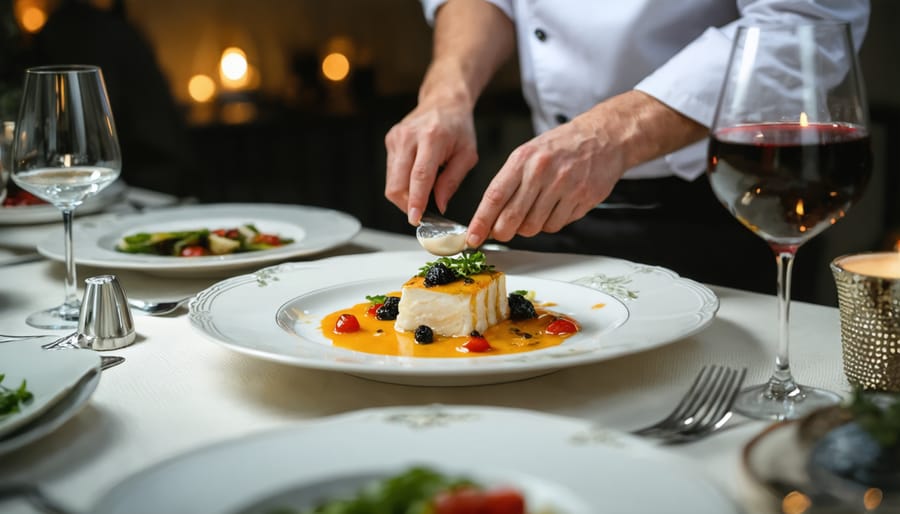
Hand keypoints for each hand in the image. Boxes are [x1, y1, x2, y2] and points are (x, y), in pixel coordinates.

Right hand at [384, 99, 477, 225]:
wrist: (443, 102)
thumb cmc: (458, 127)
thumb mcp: (467, 155)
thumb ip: (452, 182)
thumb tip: (440, 205)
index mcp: (432, 138)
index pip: (419, 176)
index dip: (416, 200)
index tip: (416, 218)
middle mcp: (409, 137)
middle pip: (398, 183)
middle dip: (407, 205)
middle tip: (421, 213)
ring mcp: (396, 138)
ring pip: (391, 182)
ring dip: (404, 196)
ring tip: (422, 195)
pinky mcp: (390, 141)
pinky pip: (392, 173)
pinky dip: (403, 183)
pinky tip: (416, 179)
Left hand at [464, 114, 625, 246]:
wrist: (603, 137)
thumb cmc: (561, 146)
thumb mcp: (528, 154)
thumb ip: (509, 183)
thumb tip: (490, 216)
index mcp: (523, 159)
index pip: (494, 196)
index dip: (481, 221)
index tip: (473, 237)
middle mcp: (542, 172)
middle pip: (513, 218)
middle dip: (503, 232)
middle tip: (502, 232)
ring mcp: (564, 186)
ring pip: (534, 226)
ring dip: (530, 226)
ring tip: (536, 209)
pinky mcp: (582, 198)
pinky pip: (556, 225)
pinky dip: (551, 223)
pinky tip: (556, 207)